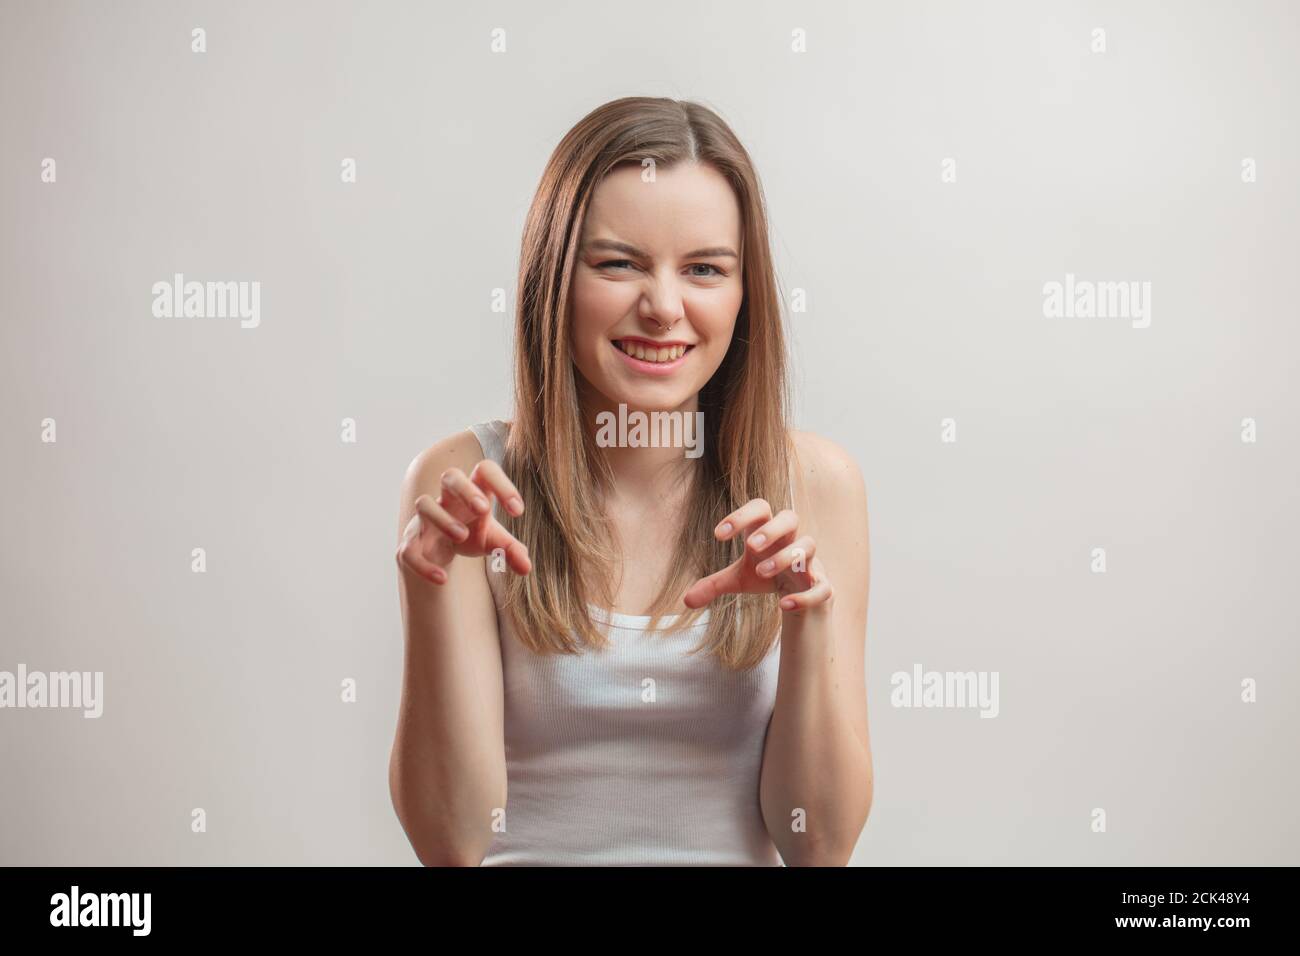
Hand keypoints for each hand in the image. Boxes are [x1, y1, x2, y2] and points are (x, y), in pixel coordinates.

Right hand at [396, 459, 530, 584]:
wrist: (439, 550)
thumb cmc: (472, 534)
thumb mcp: (494, 541)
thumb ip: (511, 550)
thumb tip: (526, 567)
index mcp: (473, 491)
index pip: (485, 471)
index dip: (502, 484)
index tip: (518, 511)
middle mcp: (447, 499)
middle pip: (450, 476)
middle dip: (466, 490)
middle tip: (484, 509)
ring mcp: (425, 519)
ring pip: (424, 504)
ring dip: (443, 519)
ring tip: (463, 537)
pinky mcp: (411, 543)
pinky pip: (409, 549)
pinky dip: (423, 564)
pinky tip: (441, 579)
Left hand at [682, 498, 832, 613]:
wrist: (799, 594)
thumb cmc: (767, 574)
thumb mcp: (739, 579)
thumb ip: (713, 585)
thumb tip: (686, 600)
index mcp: (768, 531)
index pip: (760, 508)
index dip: (740, 516)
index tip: (718, 535)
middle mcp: (791, 540)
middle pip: (790, 517)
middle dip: (771, 529)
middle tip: (750, 546)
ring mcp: (810, 560)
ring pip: (808, 545)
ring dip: (785, 557)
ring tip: (762, 572)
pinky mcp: (822, 584)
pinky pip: (821, 585)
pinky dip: (804, 595)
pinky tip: (783, 605)